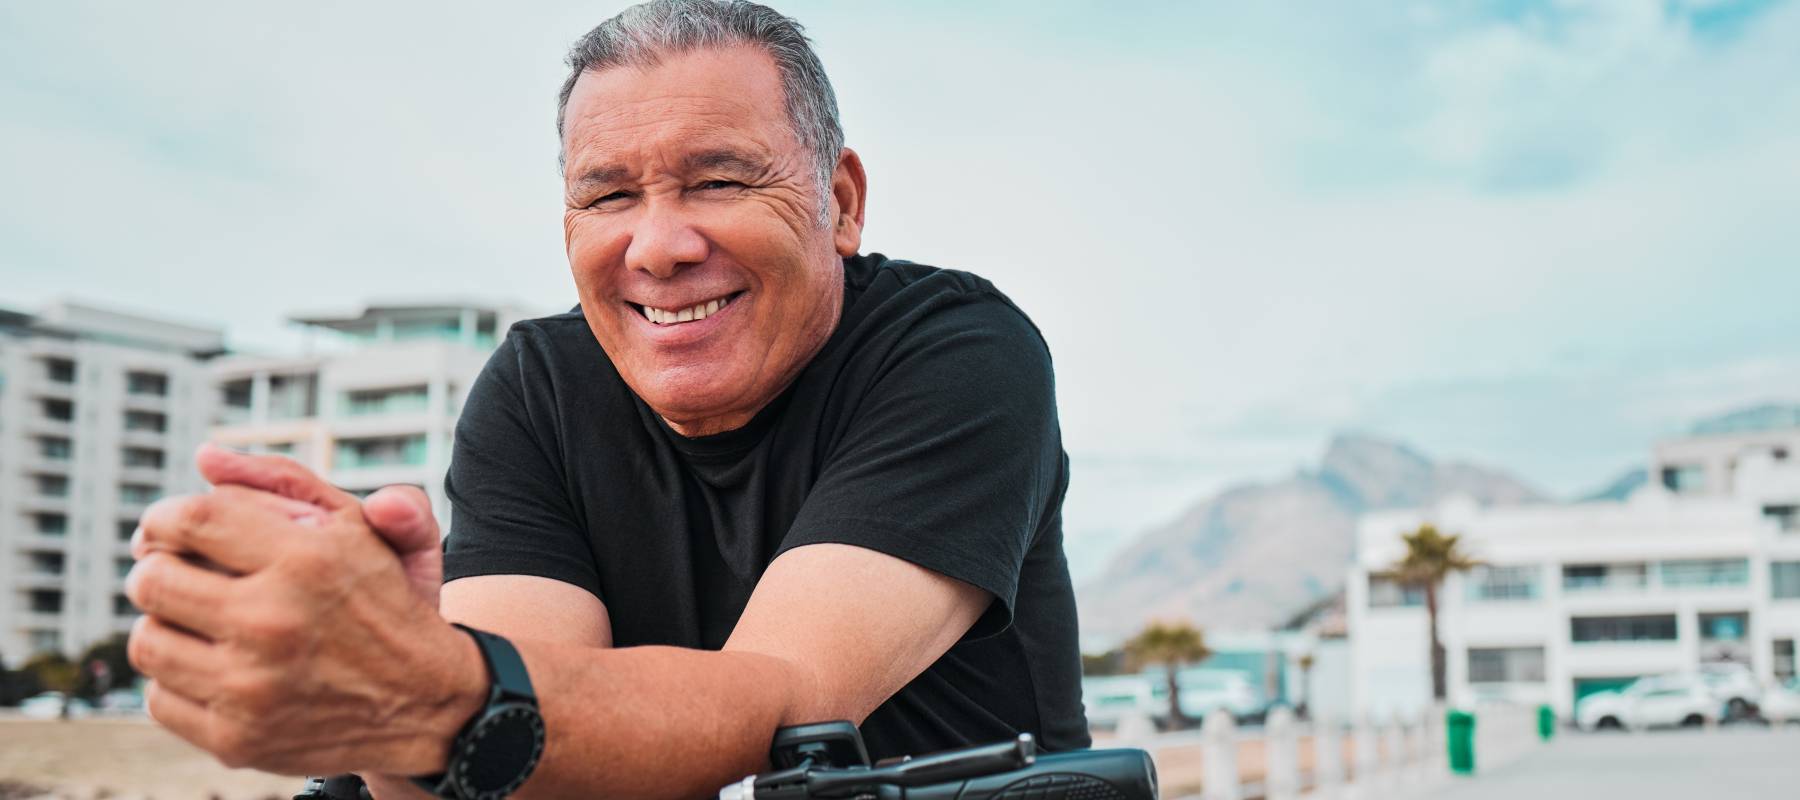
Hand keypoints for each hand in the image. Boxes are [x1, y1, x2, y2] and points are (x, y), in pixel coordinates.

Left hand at [126, 458, 482, 775]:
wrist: (429, 703)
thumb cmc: (390, 601)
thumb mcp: (367, 527)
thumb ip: (290, 480)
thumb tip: (206, 458)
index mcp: (308, 559)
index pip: (188, 520)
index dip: (165, 517)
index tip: (171, 527)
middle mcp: (275, 622)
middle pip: (151, 580)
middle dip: (159, 568)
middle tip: (184, 573)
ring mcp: (252, 688)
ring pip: (147, 641)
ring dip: (166, 625)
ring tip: (201, 621)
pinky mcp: (237, 739)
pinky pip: (159, 697)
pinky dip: (179, 680)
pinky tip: (216, 667)